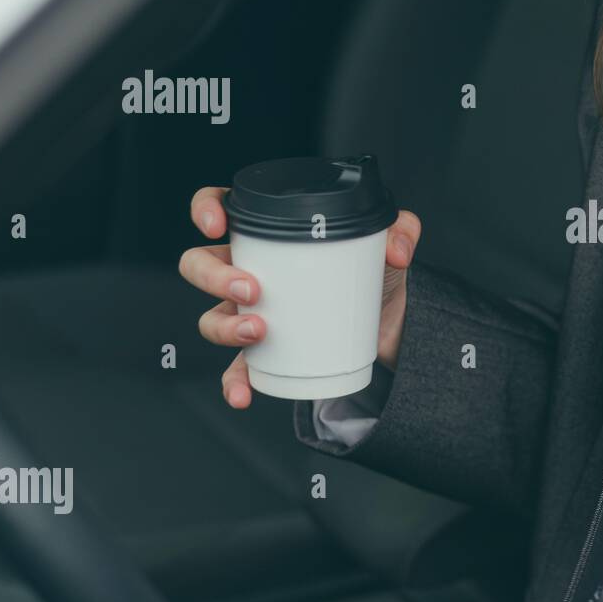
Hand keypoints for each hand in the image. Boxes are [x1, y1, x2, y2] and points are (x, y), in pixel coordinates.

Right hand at [179, 185, 420, 407]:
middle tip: (252, 288)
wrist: (388, 323)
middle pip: (199, 264)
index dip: (206, 209)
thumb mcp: (390, 244)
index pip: (220, 208)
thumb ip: (403, 229)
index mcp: (268, 235)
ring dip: (224, 326)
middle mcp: (249, 270)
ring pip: (210, 317)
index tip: (218, 225)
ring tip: (259, 331)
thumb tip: (396, 249)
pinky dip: (234, 382)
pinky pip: (236, 369)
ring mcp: (250, 312)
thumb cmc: (373, 274)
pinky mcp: (264, 351)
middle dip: (213, 276)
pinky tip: (244, 393)